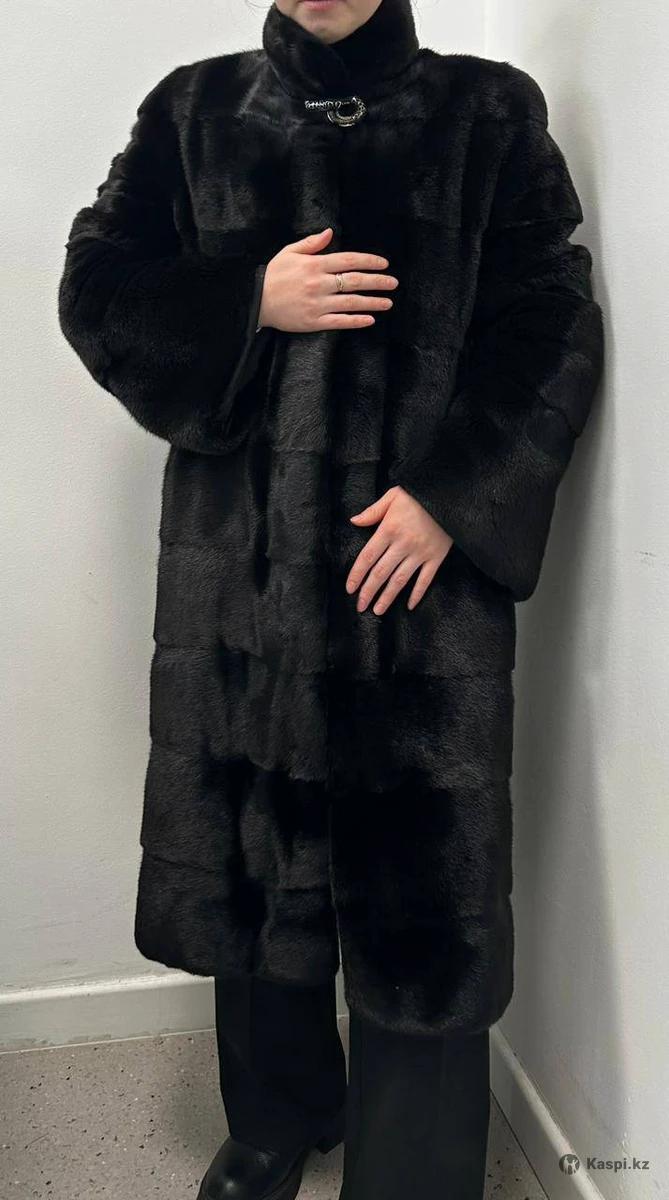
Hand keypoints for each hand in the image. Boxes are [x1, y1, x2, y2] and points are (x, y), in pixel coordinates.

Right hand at [258, 226, 398, 332]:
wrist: (255, 301)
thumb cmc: (272, 276)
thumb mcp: (288, 253)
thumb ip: (311, 243)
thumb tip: (330, 232)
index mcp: (314, 265)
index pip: (348, 260)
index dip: (369, 261)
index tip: (383, 264)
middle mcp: (319, 284)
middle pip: (355, 281)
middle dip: (377, 281)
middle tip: (393, 283)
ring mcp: (318, 304)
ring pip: (351, 302)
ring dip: (372, 302)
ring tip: (388, 302)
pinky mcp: (314, 322)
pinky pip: (340, 321)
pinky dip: (356, 320)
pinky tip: (370, 319)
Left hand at [346, 486, 452, 613]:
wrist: (450, 496)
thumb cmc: (419, 494)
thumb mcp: (393, 496)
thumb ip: (373, 511)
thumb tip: (354, 521)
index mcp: (389, 529)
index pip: (368, 557)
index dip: (357, 575)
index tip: (350, 589)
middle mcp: (403, 544)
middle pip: (381, 573)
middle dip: (368, 592)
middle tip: (360, 606)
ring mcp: (421, 552)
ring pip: (400, 580)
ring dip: (387, 597)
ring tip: (378, 610)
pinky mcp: (436, 557)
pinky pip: (425, 580)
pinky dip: (418, 594)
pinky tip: (410, 605)